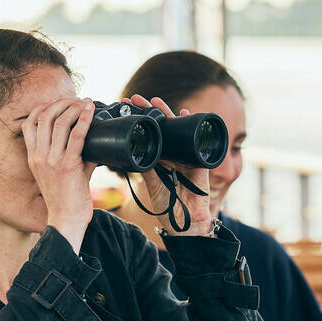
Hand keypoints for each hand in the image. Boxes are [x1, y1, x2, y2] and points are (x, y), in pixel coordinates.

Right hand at [22, 97, 96, 252]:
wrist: (66, 221)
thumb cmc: (65, 199)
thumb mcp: (58, 174)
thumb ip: (72, 155)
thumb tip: (93, 142)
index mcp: (33, 157)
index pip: (29, 123)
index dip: (43, 107)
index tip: (59, 102)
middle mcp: (39, 156)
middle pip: (45, 117)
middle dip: (61, 103)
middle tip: (76, 100)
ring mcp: (52, 161)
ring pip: (60, 122)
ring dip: (75, 108)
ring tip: (86, 103)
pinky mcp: (67, 166)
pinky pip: (76, 136)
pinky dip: (84, 120)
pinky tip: (91, 111)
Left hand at [125, 94, 211, 236]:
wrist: (186, 222)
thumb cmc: (168, 205)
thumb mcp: (152, 184)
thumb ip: (144, 168)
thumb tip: (130, 153)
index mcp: (157, 158)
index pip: (146, 134)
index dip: (136, 121)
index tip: (123, 108)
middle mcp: (170, 153)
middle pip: (160, 126)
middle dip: (148, 111)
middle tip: (134, 98)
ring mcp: (185, 154)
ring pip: (176, 128)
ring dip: (167, 113)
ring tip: (155, 101)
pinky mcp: (198, 159)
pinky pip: (195, 138)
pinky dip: (192, 124)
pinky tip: (185, 112)